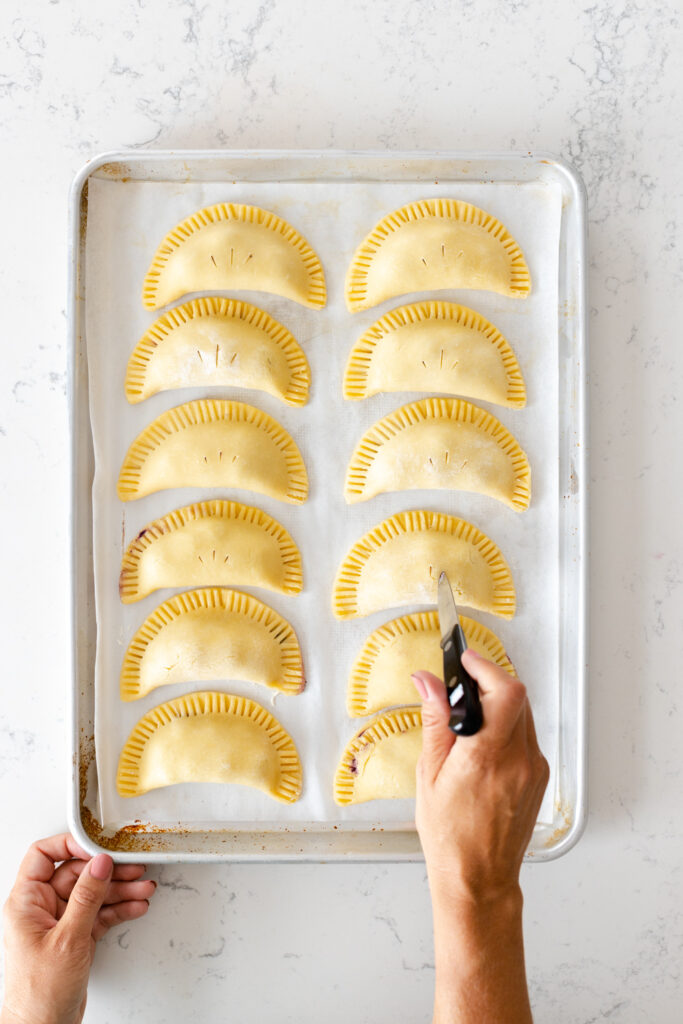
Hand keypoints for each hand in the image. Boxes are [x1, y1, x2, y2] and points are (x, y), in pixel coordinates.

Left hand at [2, 834, 155, 1023]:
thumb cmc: (38, 995)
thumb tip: (99, 863)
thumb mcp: (68, 939)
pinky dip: (119, 910)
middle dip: (108, 872)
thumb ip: (86, 897)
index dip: (71, 845)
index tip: (99, 846)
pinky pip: (100, 914)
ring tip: (143, 887)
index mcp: (26, 902)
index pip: (44, 856)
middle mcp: (41, 909)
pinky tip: (136, 906)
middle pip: (77, 875)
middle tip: (134, 867)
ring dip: (120, 890)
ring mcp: (60, 924)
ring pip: (93, 895)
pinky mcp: (75, 938)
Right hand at [413, 652, 548, 1023]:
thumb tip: (427, 682)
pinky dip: (507, 724)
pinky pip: (526, 735)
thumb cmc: (449, 836)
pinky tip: (483, 739)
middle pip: (517, 696)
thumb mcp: (429, 773)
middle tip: (462, 681)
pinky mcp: (539, 777)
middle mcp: (518, 760)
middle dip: (490, 679)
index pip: (505, 692)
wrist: (478, 878)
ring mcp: (533, 769)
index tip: (466, 660)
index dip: (487, 667)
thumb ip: (434, 721)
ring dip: (499, 701)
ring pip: (524, 713)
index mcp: (486, 757)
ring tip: (470, 711)